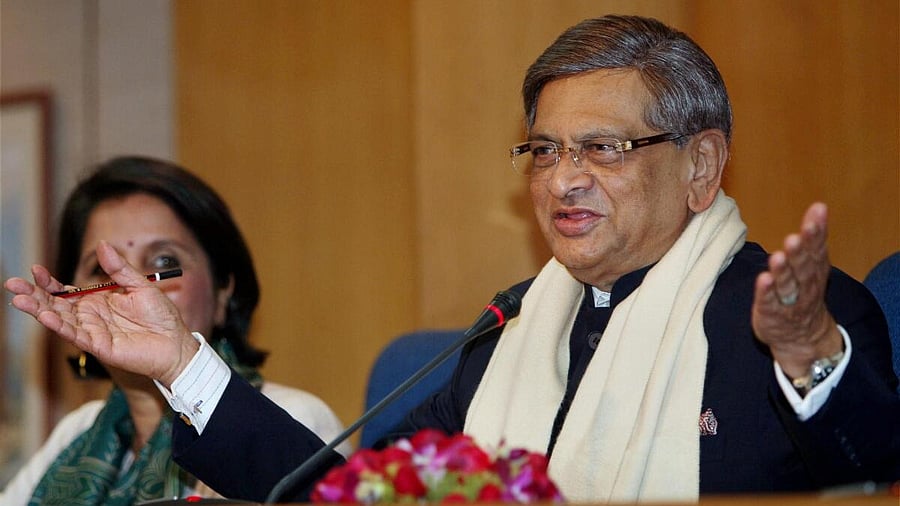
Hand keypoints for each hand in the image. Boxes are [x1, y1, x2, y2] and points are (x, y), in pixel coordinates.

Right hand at [4, 240, 197, 386]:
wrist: (176, 343)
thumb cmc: (161, 317)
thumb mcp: (140, 286)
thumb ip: (119, 269)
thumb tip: (103, 245)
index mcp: (97, 301)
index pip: (65, 291)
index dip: (49, 282)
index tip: (34, 269)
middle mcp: (90, 316)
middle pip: (55, 305)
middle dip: (33, 294)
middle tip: (12, 284)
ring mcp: (92, 331)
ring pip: (60, 320)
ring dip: (39, 310)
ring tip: (19, 300)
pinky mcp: (99, 346)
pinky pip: (76, 335)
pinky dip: (60, 327)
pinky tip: (45, 317)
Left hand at [751, 203, 843, 378]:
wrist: (803, 338)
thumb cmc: (804, 292)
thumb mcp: (813, 264)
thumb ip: (814, 238)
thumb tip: (819, 206)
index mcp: (815, 270)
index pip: (818, 249)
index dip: (817, 233)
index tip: (817, 214)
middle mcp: (805, 285)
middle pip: (803, 267)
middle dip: (799, 253)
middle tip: (794, 238)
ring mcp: (788, 301)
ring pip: (787, 285)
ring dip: (782, 272)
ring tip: (777, 257)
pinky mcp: (771, 313)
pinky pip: (769, 302)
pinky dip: (766, 292)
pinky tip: (762, 280)